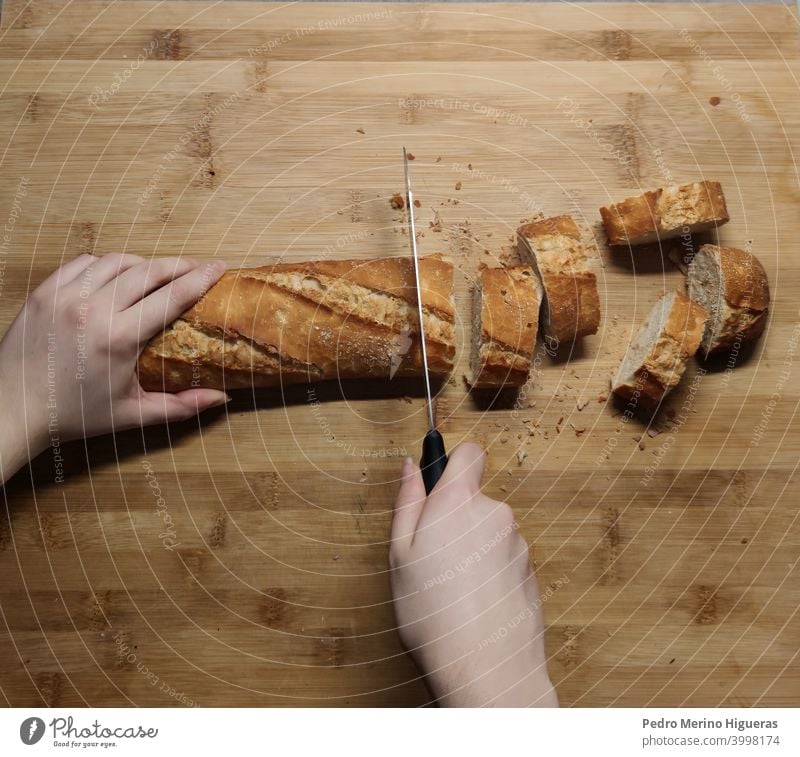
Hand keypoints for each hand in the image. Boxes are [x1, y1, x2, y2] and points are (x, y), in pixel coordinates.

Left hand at [0, 253, 228, 481]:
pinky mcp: (44, 291)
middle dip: (179, 264)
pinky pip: (84, 264)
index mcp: (119, 337)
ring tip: (159, 273)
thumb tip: (222, 398)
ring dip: (143, 263)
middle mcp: (93, 309)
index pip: (172, 296)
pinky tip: (117, 276)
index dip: (200, 278)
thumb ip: (181, 406)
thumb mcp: (133, 414)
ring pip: (117, 261)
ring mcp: (65, 296)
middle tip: (197, 266)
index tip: (219, 267)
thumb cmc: (73, 415)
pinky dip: (106, 265)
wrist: (12, 411)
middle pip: (149, 270)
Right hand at [390, 443, 557, 706]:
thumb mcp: (400, 554)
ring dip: (473, 548)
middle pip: (476, 498)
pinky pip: (505, 557)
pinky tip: (474, 601)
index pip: (470, 453)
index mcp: (459, 502)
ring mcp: (518, 543)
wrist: (486, 668)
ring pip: (490, 531)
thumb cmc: (434, 614)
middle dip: (457, 518)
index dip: (455, 463)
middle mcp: (495, 514)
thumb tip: (409, 468)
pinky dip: (491, 571)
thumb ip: (407, 502)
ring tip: (452, 587)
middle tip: (433, 555)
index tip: (441, 484)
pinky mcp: (531, 570)